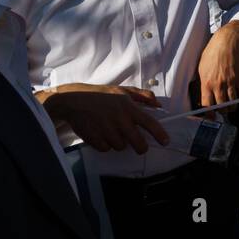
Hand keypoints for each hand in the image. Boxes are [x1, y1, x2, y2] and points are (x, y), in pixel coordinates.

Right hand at [37, 83, 170, 152]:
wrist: (74, 100)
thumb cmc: (100, 94)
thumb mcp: (123, 90)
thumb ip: (143, 95)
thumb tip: (158, 104)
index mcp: (129, 108)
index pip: (150, 124)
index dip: (160, 134)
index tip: (165, 141)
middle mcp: (120, 120)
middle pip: (138, 144)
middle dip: (141, 147)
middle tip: (139, 145)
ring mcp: (107, 130)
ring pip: (121, 147)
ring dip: (119, 143)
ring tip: (113, 132)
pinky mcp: (95, 138)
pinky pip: (106, 149)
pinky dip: (105, 145)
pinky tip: (102, 135)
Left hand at [198, 20, 238, 107]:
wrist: (226, 44)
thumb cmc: (212, 54)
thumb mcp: (201, 68)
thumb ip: (203, 82)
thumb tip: (203, 94)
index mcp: (206, 83)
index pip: (207, 104)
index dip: (209, 113)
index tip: (211, 117)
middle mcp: (218, 85)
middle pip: (221, 106)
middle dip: (223, 111)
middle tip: (223, 111)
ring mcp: (229, 82)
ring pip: (232, 102)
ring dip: (233, 107)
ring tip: (232, 107)